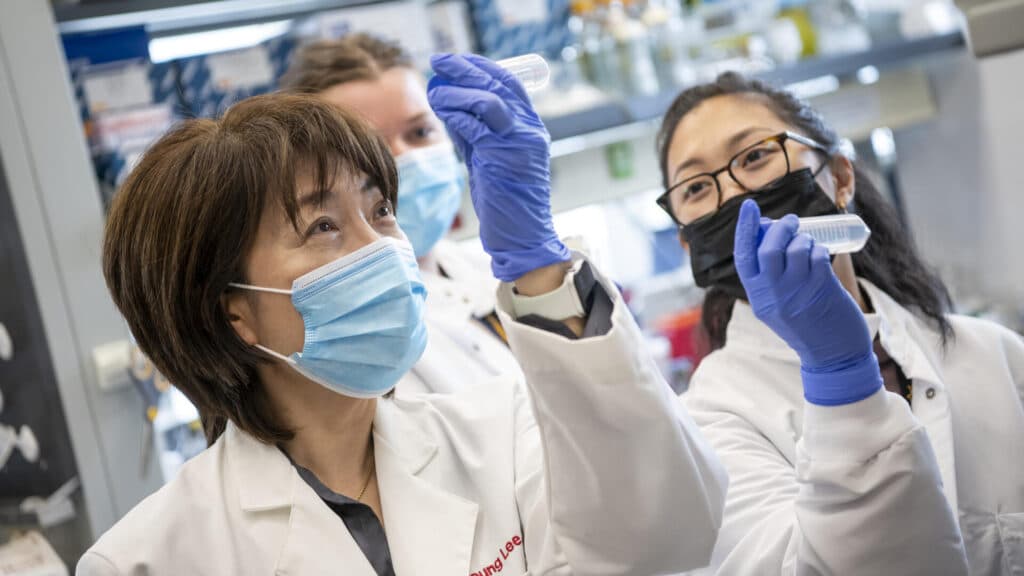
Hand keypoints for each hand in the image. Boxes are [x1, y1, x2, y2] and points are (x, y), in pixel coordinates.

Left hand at [427, 53, 569, 281]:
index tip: (454, 60)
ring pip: (488, 100)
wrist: (522, 237)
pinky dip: (457, 116)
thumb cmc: (506, 202)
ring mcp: (520, 143)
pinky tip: (442, 112)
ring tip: (435, 90)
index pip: (508, 81)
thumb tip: (450, 105)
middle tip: (438, 60)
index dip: (480, 65)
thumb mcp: (489, 158)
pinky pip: (477, 128)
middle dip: (465, 68)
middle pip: (498, 83)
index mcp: (530, 127)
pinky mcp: (505, 159)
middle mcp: (530, 130)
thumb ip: (475, 132)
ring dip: (457, 91)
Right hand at [734, 200, 881, 405]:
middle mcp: (773, 295)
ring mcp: (797, 293)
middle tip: (791, 222)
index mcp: (758, 298)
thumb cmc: (805, 324)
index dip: (744, 229)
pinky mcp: (822, 290)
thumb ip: (770, 275)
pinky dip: (819, 248)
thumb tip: (770, 232)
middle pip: (768, 248)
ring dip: (803, 238)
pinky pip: (817, 256)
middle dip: (780, 228)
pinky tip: (821, 255)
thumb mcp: (777, 305)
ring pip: (796, 248)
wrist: (833, 356)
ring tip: (808, 243)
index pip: (743, 257)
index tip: (749, 206)